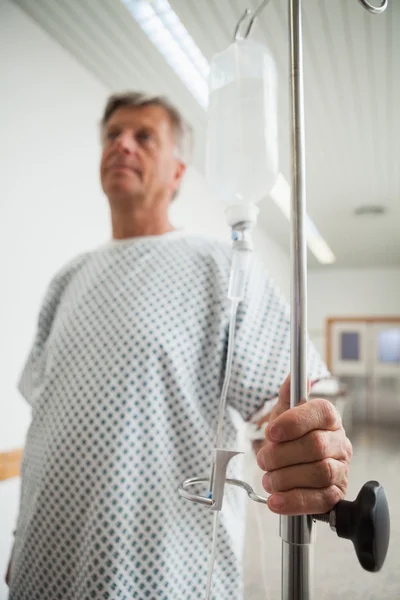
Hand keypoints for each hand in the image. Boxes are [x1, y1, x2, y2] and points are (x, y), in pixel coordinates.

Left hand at [256, 375, 351, 515]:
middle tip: (263, 460)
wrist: (296, 468)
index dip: (293, 422)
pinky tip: (276, 500)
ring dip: (285, 478)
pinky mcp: (336, 495)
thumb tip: (294, 377)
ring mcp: (341, 469)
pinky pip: (319, 500)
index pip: (320, 412)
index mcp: (328, 418)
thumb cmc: (291, 438)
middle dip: (281, 455)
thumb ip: (288, 396)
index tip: (271, 432)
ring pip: (318, 473)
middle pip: (315, 446)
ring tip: (269, 480)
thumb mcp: (284, 414)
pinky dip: (294, 501)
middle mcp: (340, 442)